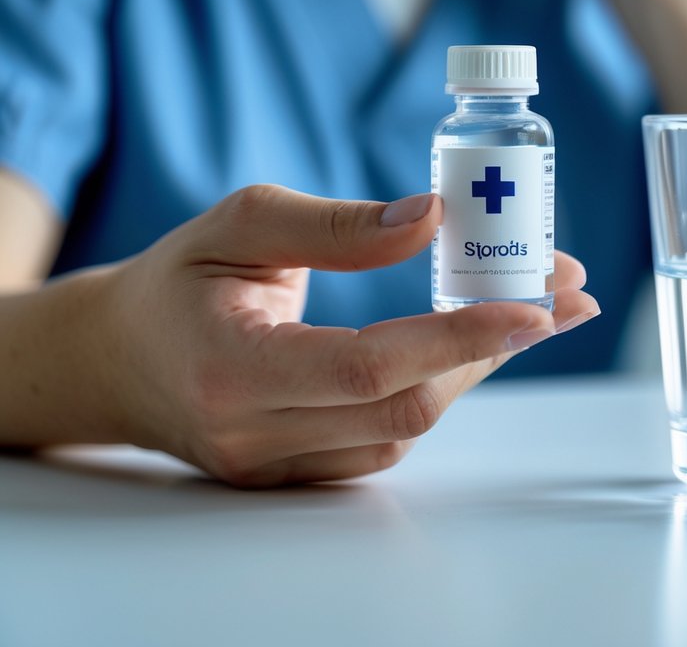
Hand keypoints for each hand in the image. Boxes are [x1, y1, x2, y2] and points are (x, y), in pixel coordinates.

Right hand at [91, 185, 597, 486]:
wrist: (120, 356)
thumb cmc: (178, 278)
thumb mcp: (242, 221)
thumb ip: (338, 226)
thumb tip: (434, 218)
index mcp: (231, 367)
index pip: (365, 366)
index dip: (458, 338)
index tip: (534, 305)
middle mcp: (254, 435)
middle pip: (403, 407)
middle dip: (494, 350)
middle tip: (563, 298)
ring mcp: (276, 466)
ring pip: (405, 428)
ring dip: (477, 367)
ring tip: (532, 309)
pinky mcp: (296, 472)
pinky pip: (385, 438)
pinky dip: (439, 387)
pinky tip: (472, 343)